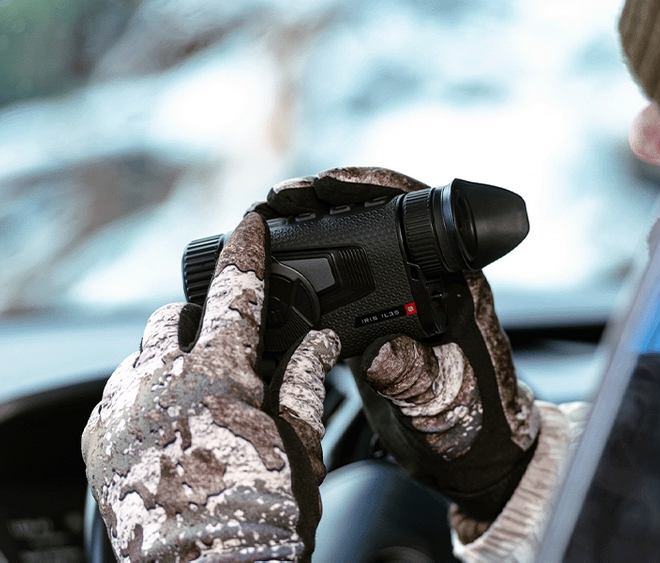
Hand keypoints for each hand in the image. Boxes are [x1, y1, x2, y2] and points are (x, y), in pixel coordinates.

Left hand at [81, 212, 339, 560]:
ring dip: (170, 359)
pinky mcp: (99, 440)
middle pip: (176, 315)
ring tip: (196, 398)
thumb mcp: (300, 443)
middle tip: (228, 355)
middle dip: (203, 320)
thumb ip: (304, 379)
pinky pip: (116, 391)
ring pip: (141, 353)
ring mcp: (122, 410)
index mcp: (219, 376)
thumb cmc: (262, 515)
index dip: (247, 249)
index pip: (236, 290)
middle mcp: (161, 382)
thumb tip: (323, 339)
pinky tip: (167, 424)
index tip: (250, 223)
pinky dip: (143, 393)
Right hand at [259, 167, 539, 541]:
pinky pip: (345, 276)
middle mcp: (430, 282)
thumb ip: (416, 381)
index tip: (324, 187)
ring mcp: (403, 298)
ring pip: (358, 242)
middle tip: (279, 199)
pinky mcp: (380, 320)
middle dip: (328, 200)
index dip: (370, 189)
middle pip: (380, 217)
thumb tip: (379, 354)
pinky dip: (311, 262)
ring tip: (269, 220)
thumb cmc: (474, 434)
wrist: (472, 459)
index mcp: (455, 287)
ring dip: (315, 226)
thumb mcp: (445, 409)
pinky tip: (280, 264)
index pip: (417, 213)